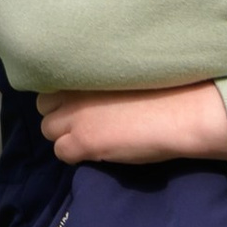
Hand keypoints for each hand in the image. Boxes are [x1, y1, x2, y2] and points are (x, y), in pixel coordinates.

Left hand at [38, 82, 226, 166]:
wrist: (182, 113)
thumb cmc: (168, 90)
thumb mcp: (125, 77)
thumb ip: (103, 81)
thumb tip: (96, 93)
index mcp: (86, 72)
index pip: (52, 84)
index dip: (64, 97)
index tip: (78, 104)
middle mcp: (74, 92)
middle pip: (44, 107)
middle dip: (59, 114)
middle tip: (81, 123)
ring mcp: (75, 118)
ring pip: (48, 130)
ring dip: (65, 135)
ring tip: (88, 139)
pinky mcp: (83, 142)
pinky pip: (61, 153)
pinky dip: (74, 155)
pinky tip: (94, 153)